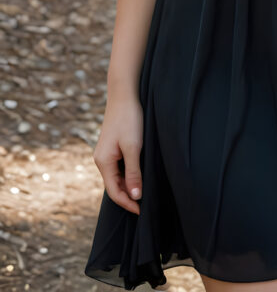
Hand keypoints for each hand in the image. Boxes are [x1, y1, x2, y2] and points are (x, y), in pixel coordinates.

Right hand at [93, 94, 143, 214]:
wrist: (124, 95)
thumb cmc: (129, 119)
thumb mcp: (133, 147)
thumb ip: (133, 173)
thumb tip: (135, 196)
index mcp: (103, 162)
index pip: (114, 192)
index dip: (128, 203)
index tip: (142, 211)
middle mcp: (101, 160)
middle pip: (114, 186)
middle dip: (128, 197)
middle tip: (145, 205)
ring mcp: (105, 153)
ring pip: (116, 177)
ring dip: (128, 186)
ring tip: (144, 193)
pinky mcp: (111, 147)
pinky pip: (118, 167)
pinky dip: (128, 175)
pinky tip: (138, 176)